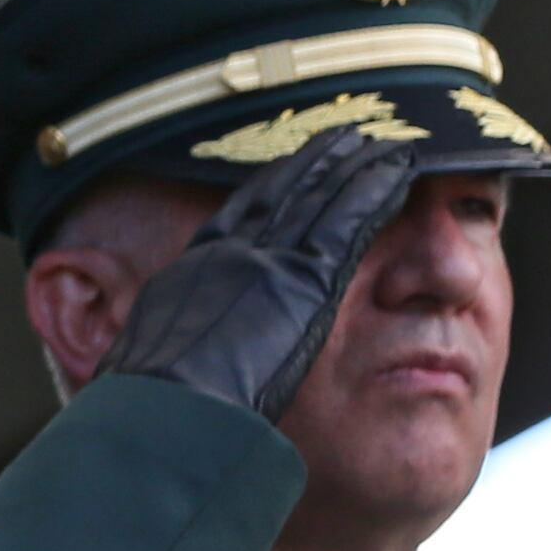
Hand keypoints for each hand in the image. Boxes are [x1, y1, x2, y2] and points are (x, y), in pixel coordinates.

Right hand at [97, 125, 422, 419]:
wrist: (172, 406)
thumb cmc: (156, 408)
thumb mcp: (150, 370)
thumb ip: (173, 355)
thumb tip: (167, 369)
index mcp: (191, 275)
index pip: (236, 218)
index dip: (268, 190)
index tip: (287, 172)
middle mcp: (231, 253)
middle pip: (282, 194)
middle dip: (314, 165)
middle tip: (343, 142)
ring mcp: (271, 259)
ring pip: (322, 195)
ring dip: (354, 168)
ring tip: (381, 148)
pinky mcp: (311, 276)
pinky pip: (352, 219)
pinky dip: (377, 191)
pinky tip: (400, 173)